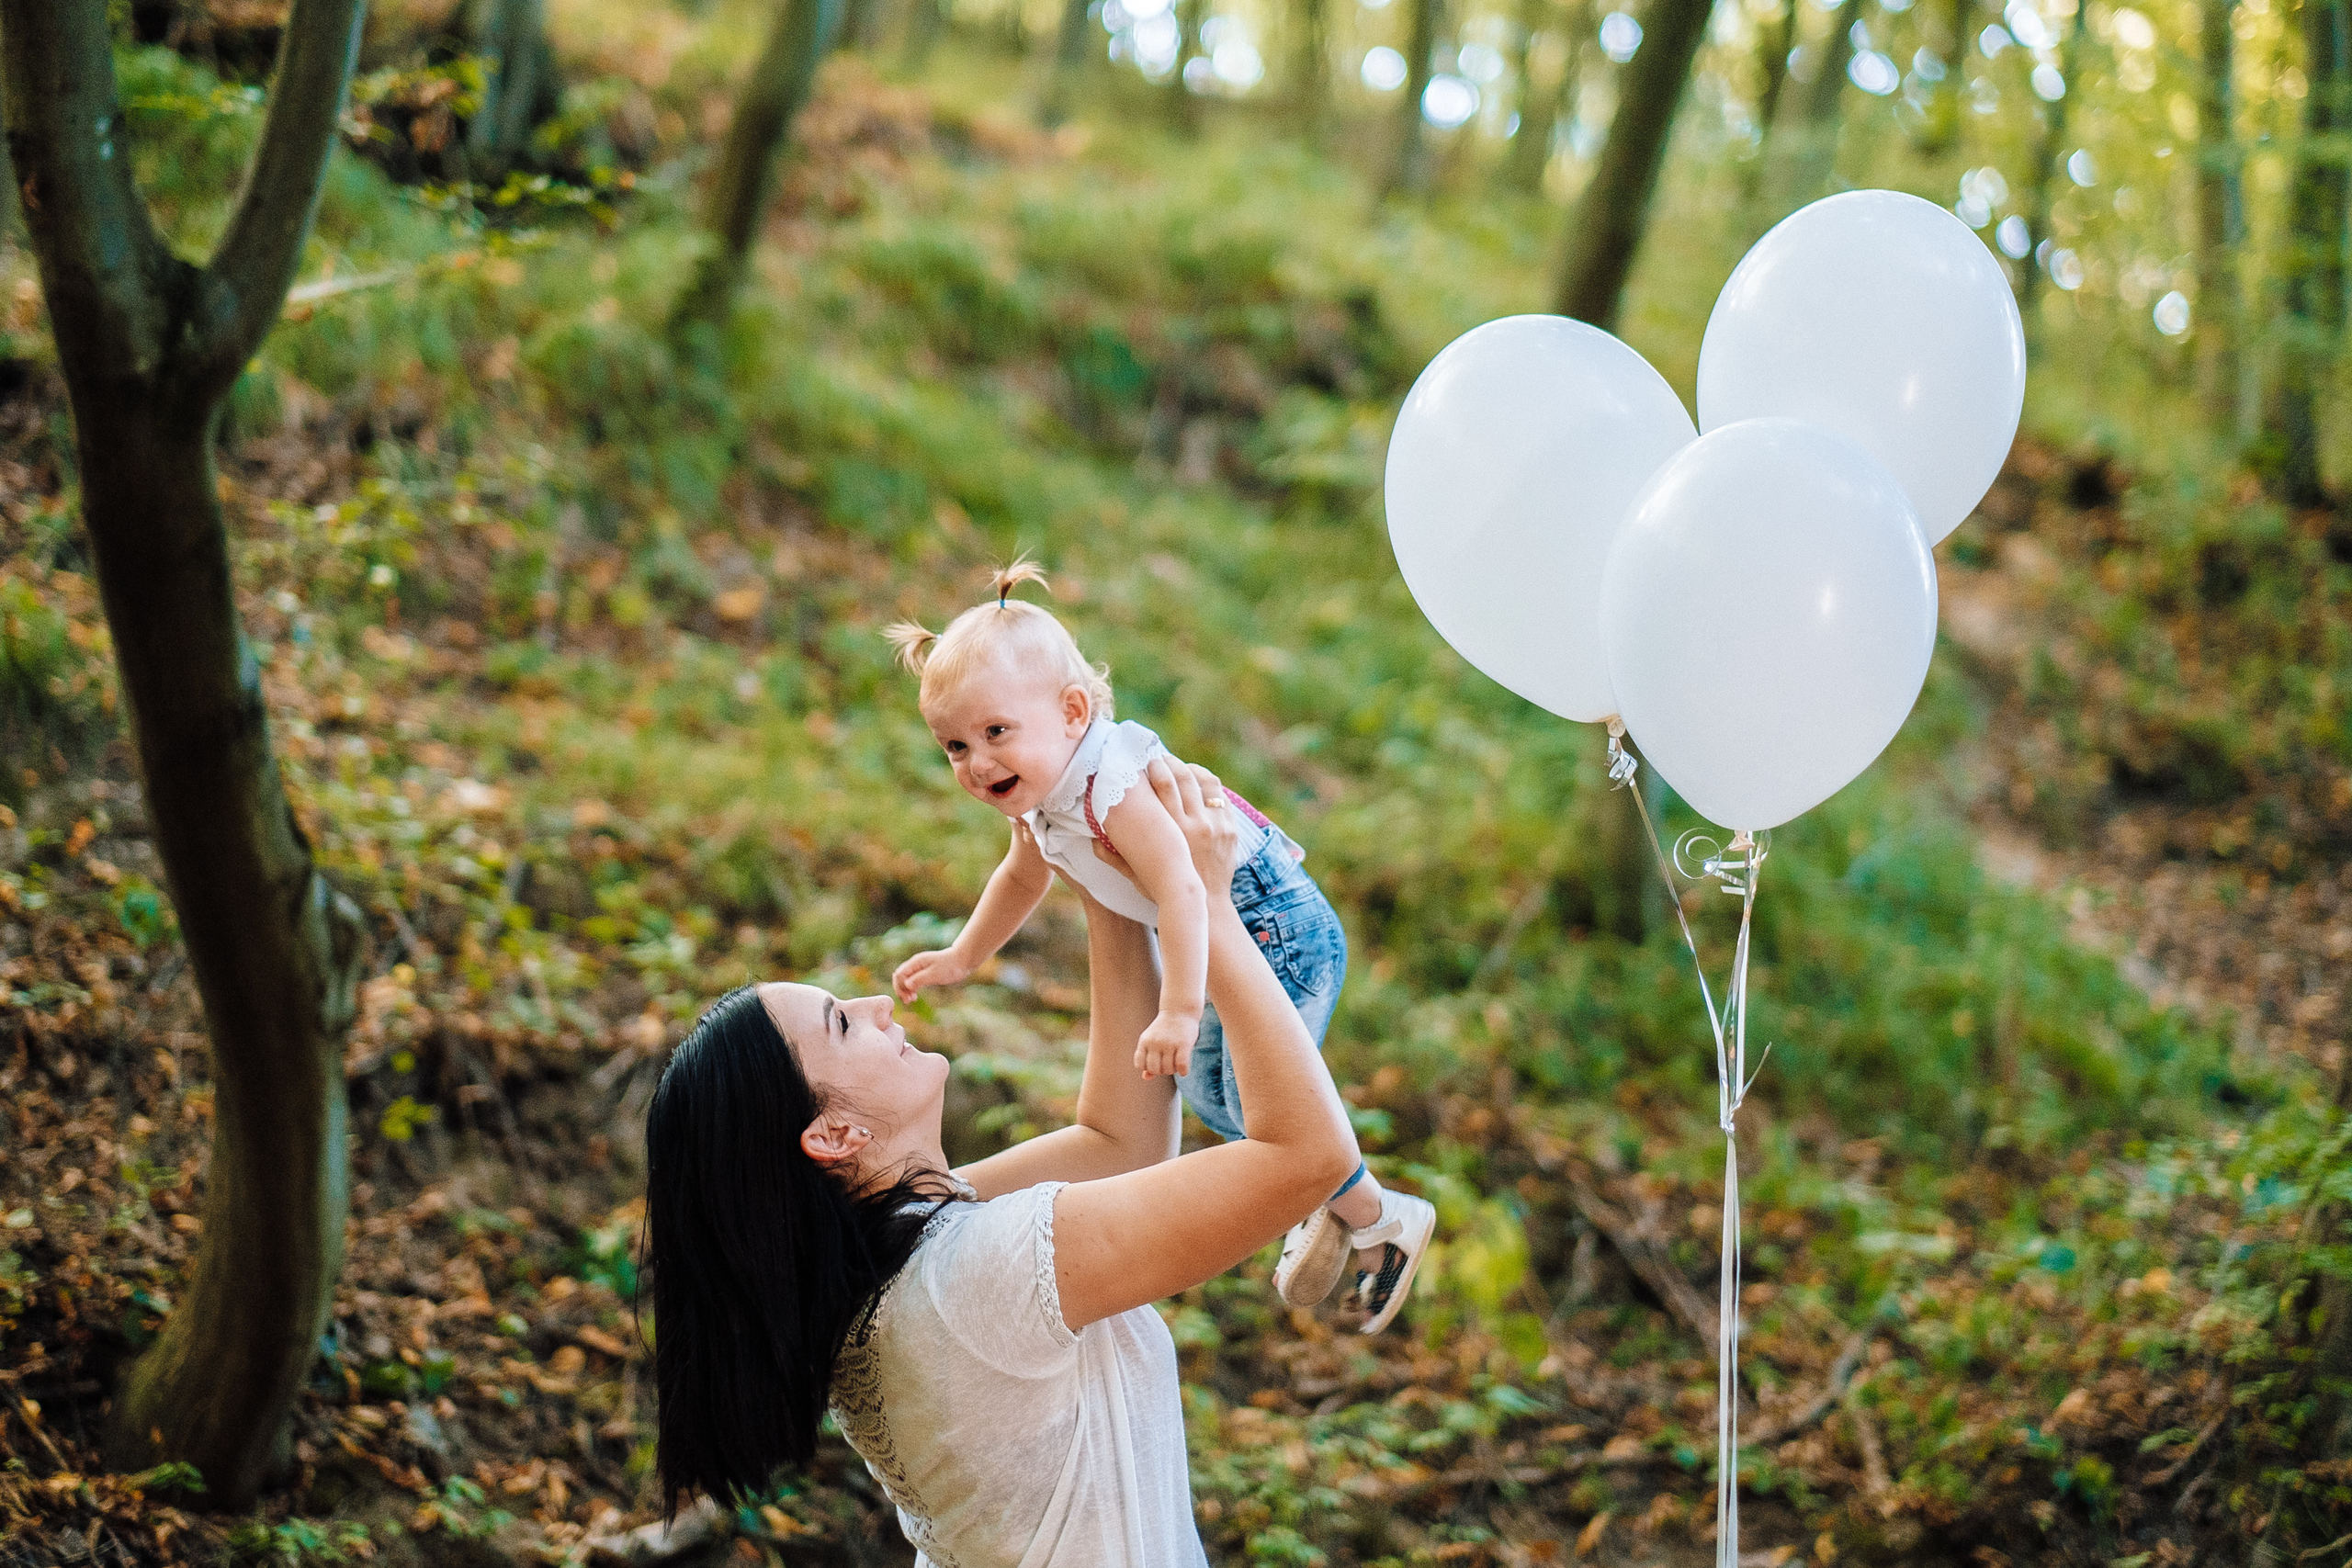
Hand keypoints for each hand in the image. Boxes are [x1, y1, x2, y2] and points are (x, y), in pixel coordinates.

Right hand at [892, 948, 971, 1003]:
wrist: (963, 960)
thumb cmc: (950, 966)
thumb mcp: (934, 974)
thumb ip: (919, 979)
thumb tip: (907, 985)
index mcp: (916, 962)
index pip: (899, 975)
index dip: (900, 987)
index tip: (908, 998)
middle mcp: (916, 964)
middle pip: (900, 977)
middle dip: (901, 989)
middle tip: (908, 1001)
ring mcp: (920, 968)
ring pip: (906, 979)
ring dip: (906, 990)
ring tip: (911, 1000)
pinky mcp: (925, 972)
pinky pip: (913, 980)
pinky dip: (911, 988)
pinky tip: (915, 996)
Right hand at [1094, 758, 1247, 898]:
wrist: (1207, 905)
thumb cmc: (1165, 891)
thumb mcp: (1137, 876)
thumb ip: (1114, 857)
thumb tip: (1092, 839)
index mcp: (1173, 832)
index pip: (1165, 784)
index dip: (1155, 766)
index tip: (1144, 759)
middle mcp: (1196, 824)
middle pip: (1184, 777)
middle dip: (1170, 761)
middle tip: (1158, 756)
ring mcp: (1216, 825)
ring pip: (1203, 781)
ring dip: (1188, 768)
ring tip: (1176, 765)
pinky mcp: (1230, 828)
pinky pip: (1219, 795)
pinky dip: (1206, 784)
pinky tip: (1195, 782)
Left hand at [1134, 1007, 1199, 1078]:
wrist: (1180, 1010)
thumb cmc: (1165, 1029)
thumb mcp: (1152, 1041)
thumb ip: (1147, 1059)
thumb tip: (1145, 1077)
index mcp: (1145, 1041)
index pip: (1140, 1064)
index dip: (1148, 1068)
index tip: (1157, 1062)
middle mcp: (1155, 1042)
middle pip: (1155, 1069)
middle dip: (1162, 1071)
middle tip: (1169, 1065)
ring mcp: (1169, 1043)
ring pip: (1168, 1069)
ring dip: (1173, 1071)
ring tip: (1176, 1063)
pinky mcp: (1183, 1043)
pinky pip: (1181, 1065)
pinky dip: (1183, 1071)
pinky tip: (1184, 1069)